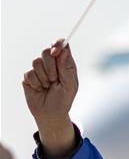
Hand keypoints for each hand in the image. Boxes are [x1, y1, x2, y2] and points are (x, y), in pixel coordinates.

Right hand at [22, 39, 77, 158]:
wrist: (51, 114)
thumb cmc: (63, 100)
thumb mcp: (70, 86)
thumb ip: (67, 68)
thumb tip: (64, 50)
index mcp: (64, 64)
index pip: (61, 46)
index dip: (58, 44)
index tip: (56, 51)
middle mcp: (51, 64)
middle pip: (46, 51)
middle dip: (50, 67)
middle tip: (54, 79)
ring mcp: (39, 69)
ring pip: (36, 61)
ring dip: (44, 77)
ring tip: (48, 86)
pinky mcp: (29, 76)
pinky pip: (29, 73)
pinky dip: (36, 83)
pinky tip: (40, 89)